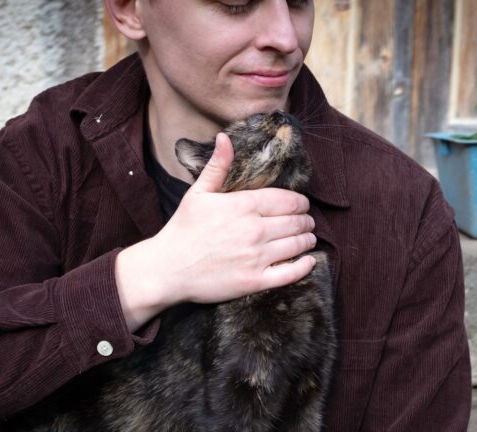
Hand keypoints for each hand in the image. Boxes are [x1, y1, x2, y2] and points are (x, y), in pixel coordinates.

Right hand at [115, 133, 316, 330]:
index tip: (303, 204)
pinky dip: (304, 266)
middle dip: (306, 221)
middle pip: (295, 222)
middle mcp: (254, 230)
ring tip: (309, 238)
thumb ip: (218, 166)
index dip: (300, 202)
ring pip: (296, 245)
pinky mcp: (255, 281)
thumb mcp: (198, 193)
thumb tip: (225, 138)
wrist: (167, 269)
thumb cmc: (182, 229)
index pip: (286, 200)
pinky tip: (309, 260)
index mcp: (243, 205)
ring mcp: (256, 257)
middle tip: (308, 222)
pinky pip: (290, 273)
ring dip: (307, 240)